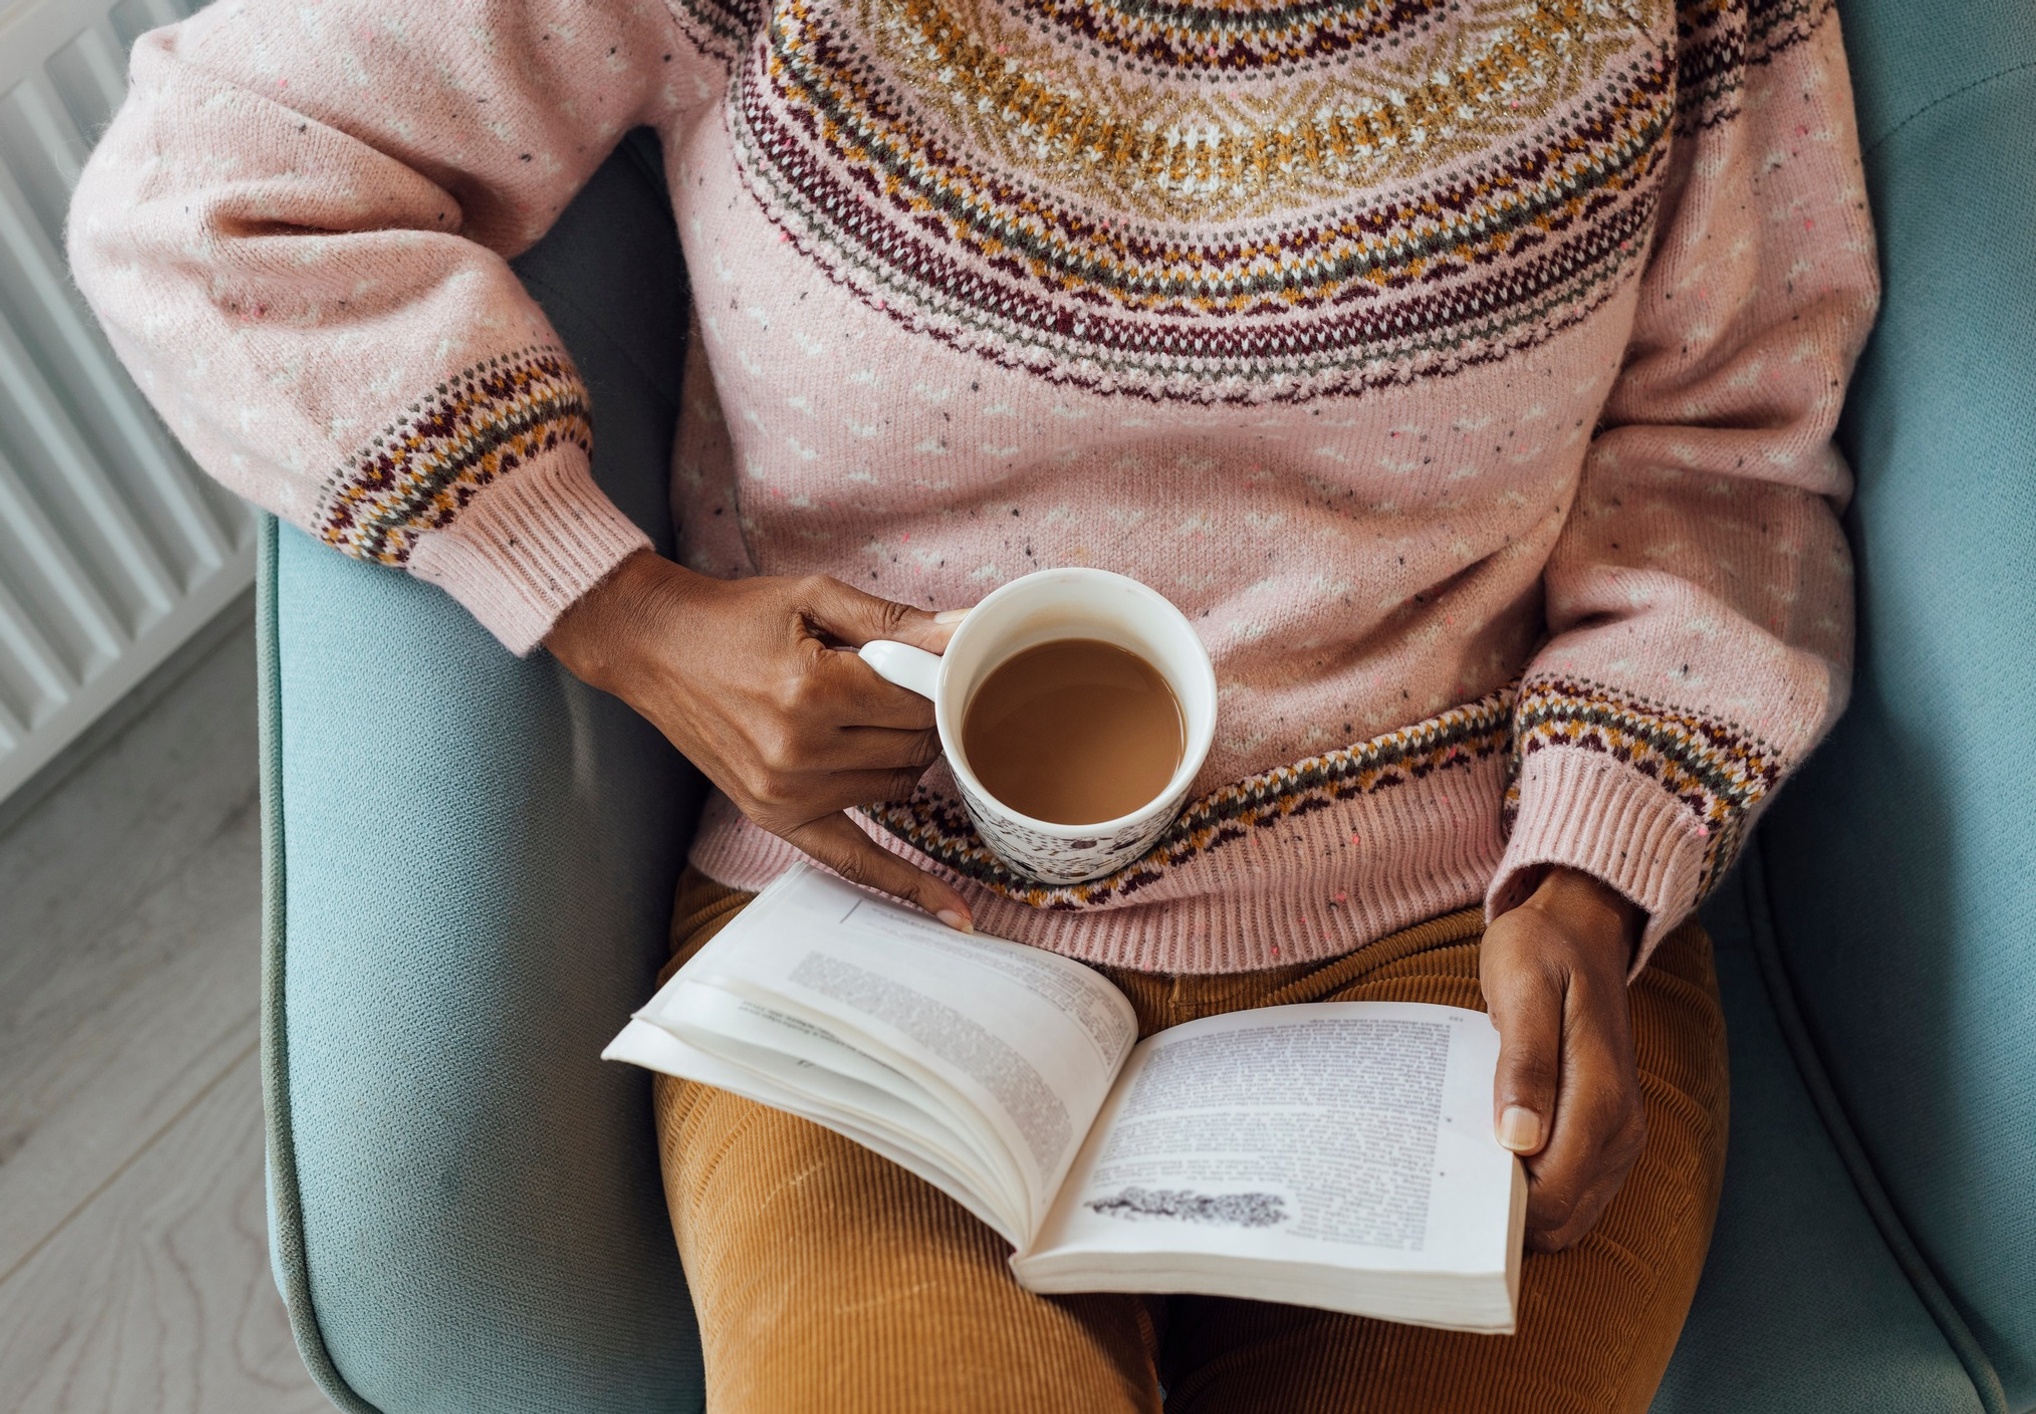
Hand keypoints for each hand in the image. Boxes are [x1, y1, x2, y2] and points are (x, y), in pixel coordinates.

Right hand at [544, 550, 972, 928]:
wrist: (654, 648)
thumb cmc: (735, 617)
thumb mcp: (816, 598)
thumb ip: (896, 620)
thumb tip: (968, 629)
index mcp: (814, 692)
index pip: (922, 703)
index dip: (939, 681)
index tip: (939, 665)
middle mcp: (801, 754)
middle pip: (916, 748)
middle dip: (925, 717)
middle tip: (907, 686)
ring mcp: (787, 795)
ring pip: (899, 789)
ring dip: (904, 758)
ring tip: (872, 718)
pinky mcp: (775, 818)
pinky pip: (856, 859)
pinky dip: (906, 882)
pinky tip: (952, 913)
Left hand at [1480, 866, 1644, 1251]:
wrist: (1582, 929)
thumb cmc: (1543, 951)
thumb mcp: (1522, 989)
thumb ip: (1524, 1063)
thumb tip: (1519, 1140)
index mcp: (1600, 1098)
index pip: (1553, 1194)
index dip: (1502, 1211)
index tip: (1449, 1197)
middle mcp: (1620, 1129)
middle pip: (1560, 1216)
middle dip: (1504, 1217)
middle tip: (1445, 1190)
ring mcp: (1617, 1135)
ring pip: (1567, 1212)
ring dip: (1517, 1207)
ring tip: (1462, 1175)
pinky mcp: (1606, 1133)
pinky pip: (1571, 1188)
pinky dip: (1532, 1189)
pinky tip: (1489, 1161)